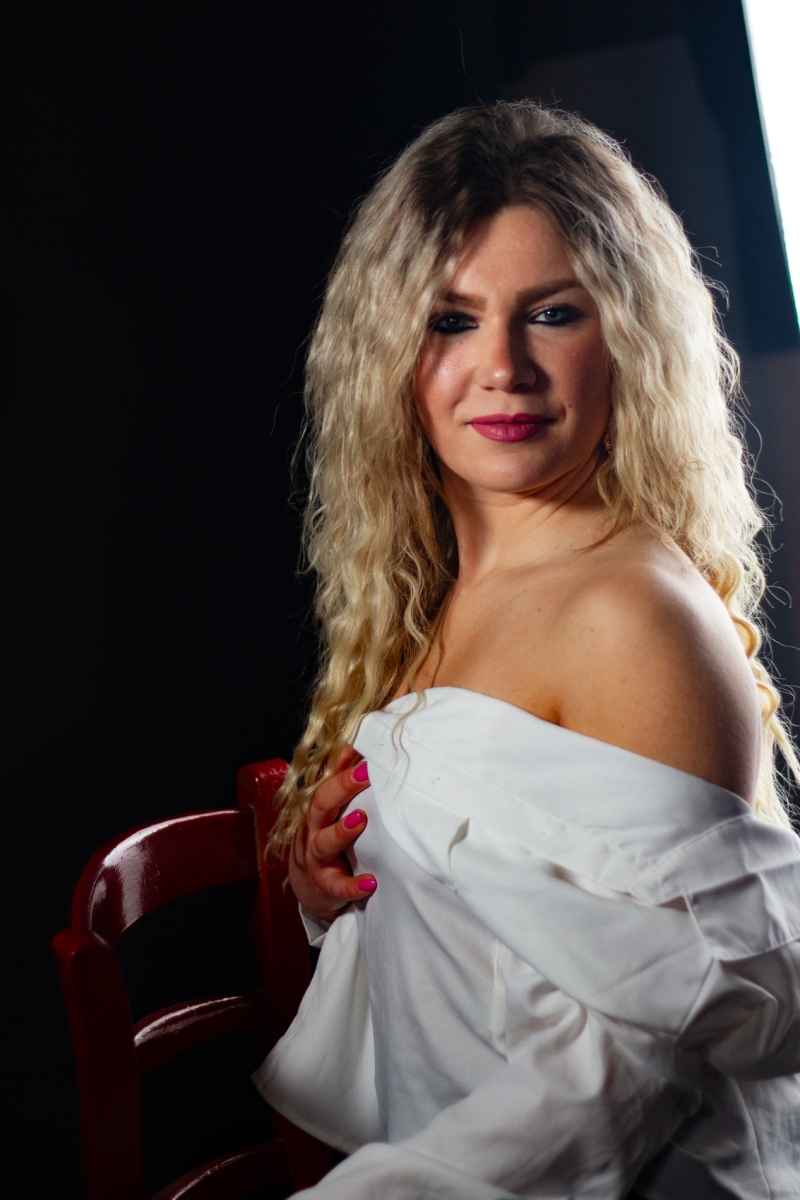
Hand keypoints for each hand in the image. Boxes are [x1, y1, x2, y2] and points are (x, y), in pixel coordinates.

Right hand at [288, 745, 376, 921]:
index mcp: (316, 808)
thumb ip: (341, 783)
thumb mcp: (330, 811)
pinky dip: (352, 885)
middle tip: (366, 772)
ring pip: (323, 843)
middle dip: (342, 787)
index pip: (325, 778)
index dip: (340, 761)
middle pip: (321, 804)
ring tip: (361, 819)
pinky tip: (370, 882)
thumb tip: (360, 746)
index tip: (360, 743)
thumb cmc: (326, 839)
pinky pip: (336, 886)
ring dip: (341, 831)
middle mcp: (312, 829)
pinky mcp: (324, 885)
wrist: (309, 887)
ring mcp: (316, 858)